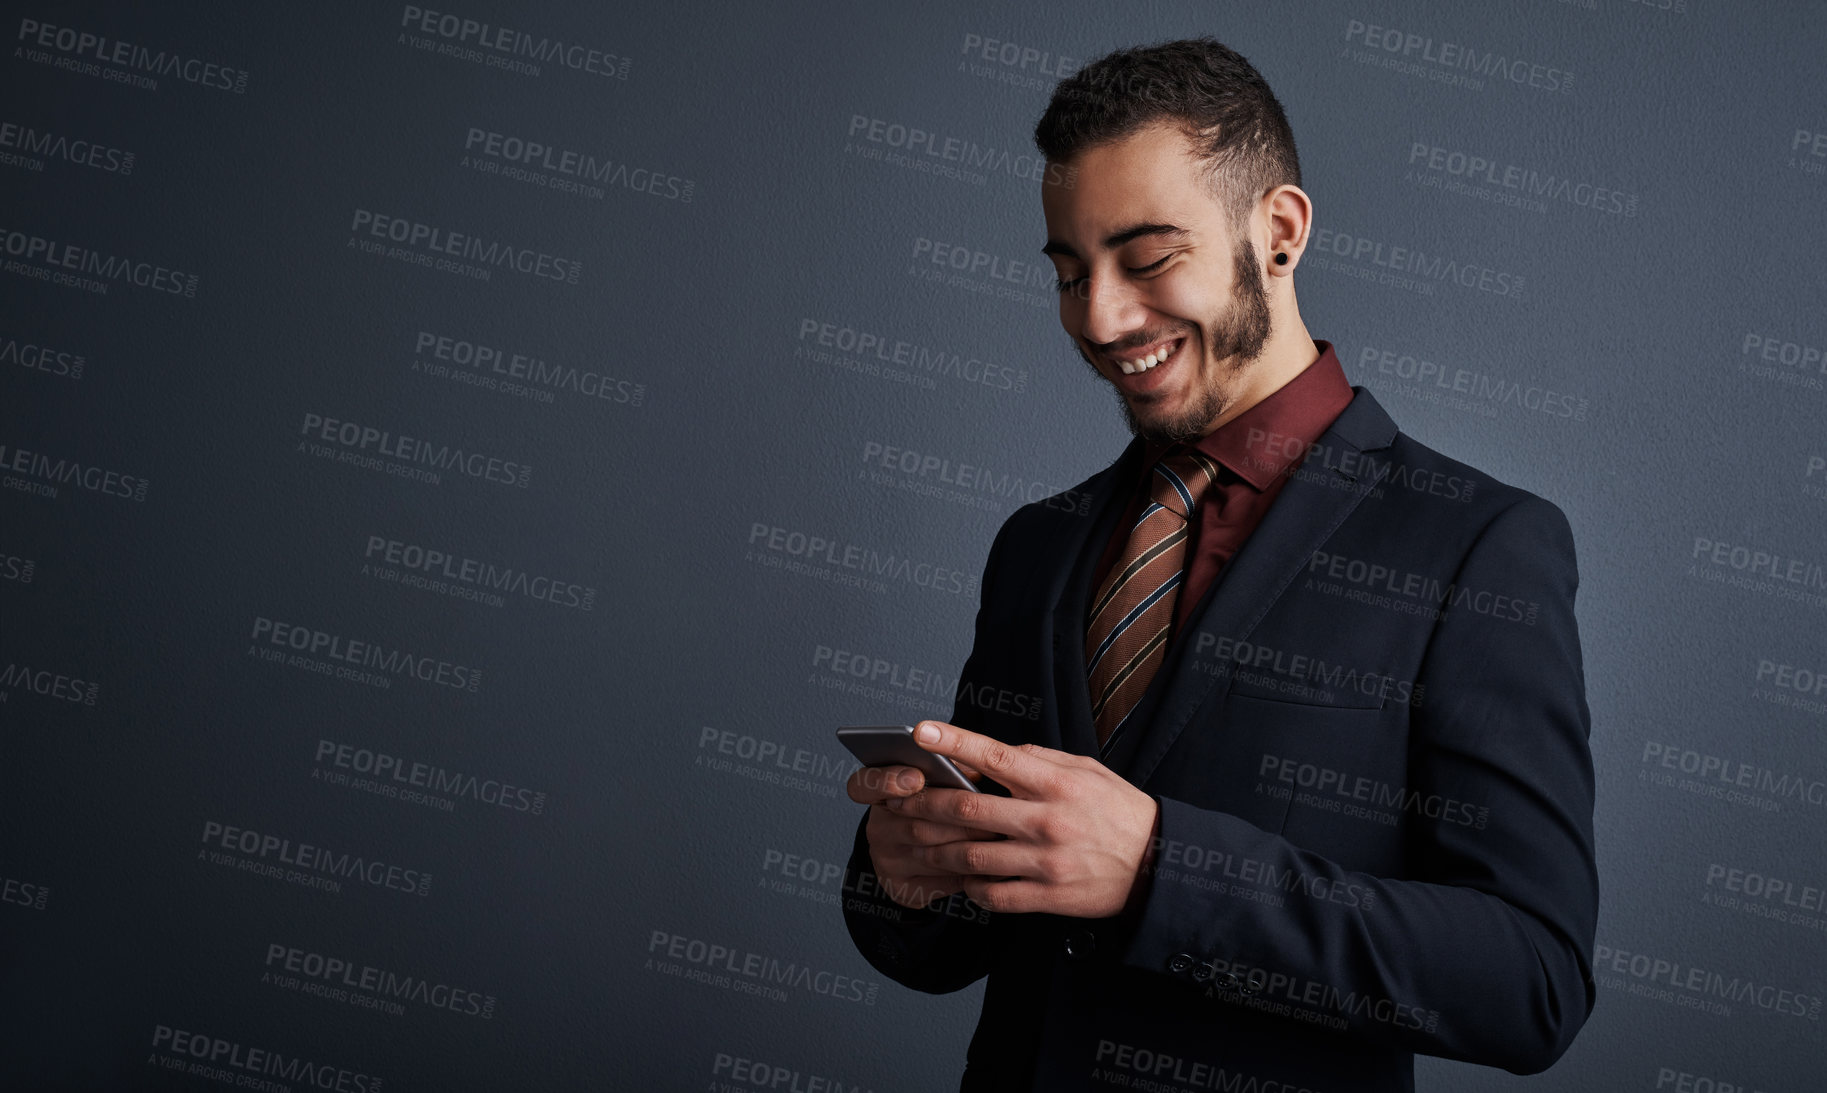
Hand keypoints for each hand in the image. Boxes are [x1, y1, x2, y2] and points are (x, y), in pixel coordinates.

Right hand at [846, 751, 998, 911]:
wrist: (926, 862)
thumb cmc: (940, 809)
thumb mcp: (940, 784)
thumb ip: (949, 771)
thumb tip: (974, 765)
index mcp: (878, 795)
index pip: (863, 785)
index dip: (887, 780)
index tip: (917, 777)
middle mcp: (877, 830)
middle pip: (913, 822)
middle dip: (956, 817)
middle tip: (991, 809)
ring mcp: (888, 862)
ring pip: (930, 853)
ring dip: (968, 844)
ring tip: (999, 833)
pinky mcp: (903, 889)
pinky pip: (940, 882)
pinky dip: (968, 872)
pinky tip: (991, 862)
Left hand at [887, 719, 1158, 917]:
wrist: (1159, 865)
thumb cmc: (1118, 811)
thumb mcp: (1087, 771)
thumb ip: (1040, 760)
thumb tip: (995, 753)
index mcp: (1056, 783)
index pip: (994, 756)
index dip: (953, 742)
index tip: (920, 731)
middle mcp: (1047, 820)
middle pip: (969, 809)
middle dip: (926, 804)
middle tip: (899, 801)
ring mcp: (1046, 862)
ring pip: (971, 856)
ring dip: (936, 849)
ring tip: (915, 842)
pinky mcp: (1048, 897)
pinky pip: (993, 894)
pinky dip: (969, 887)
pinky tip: (959, 878)